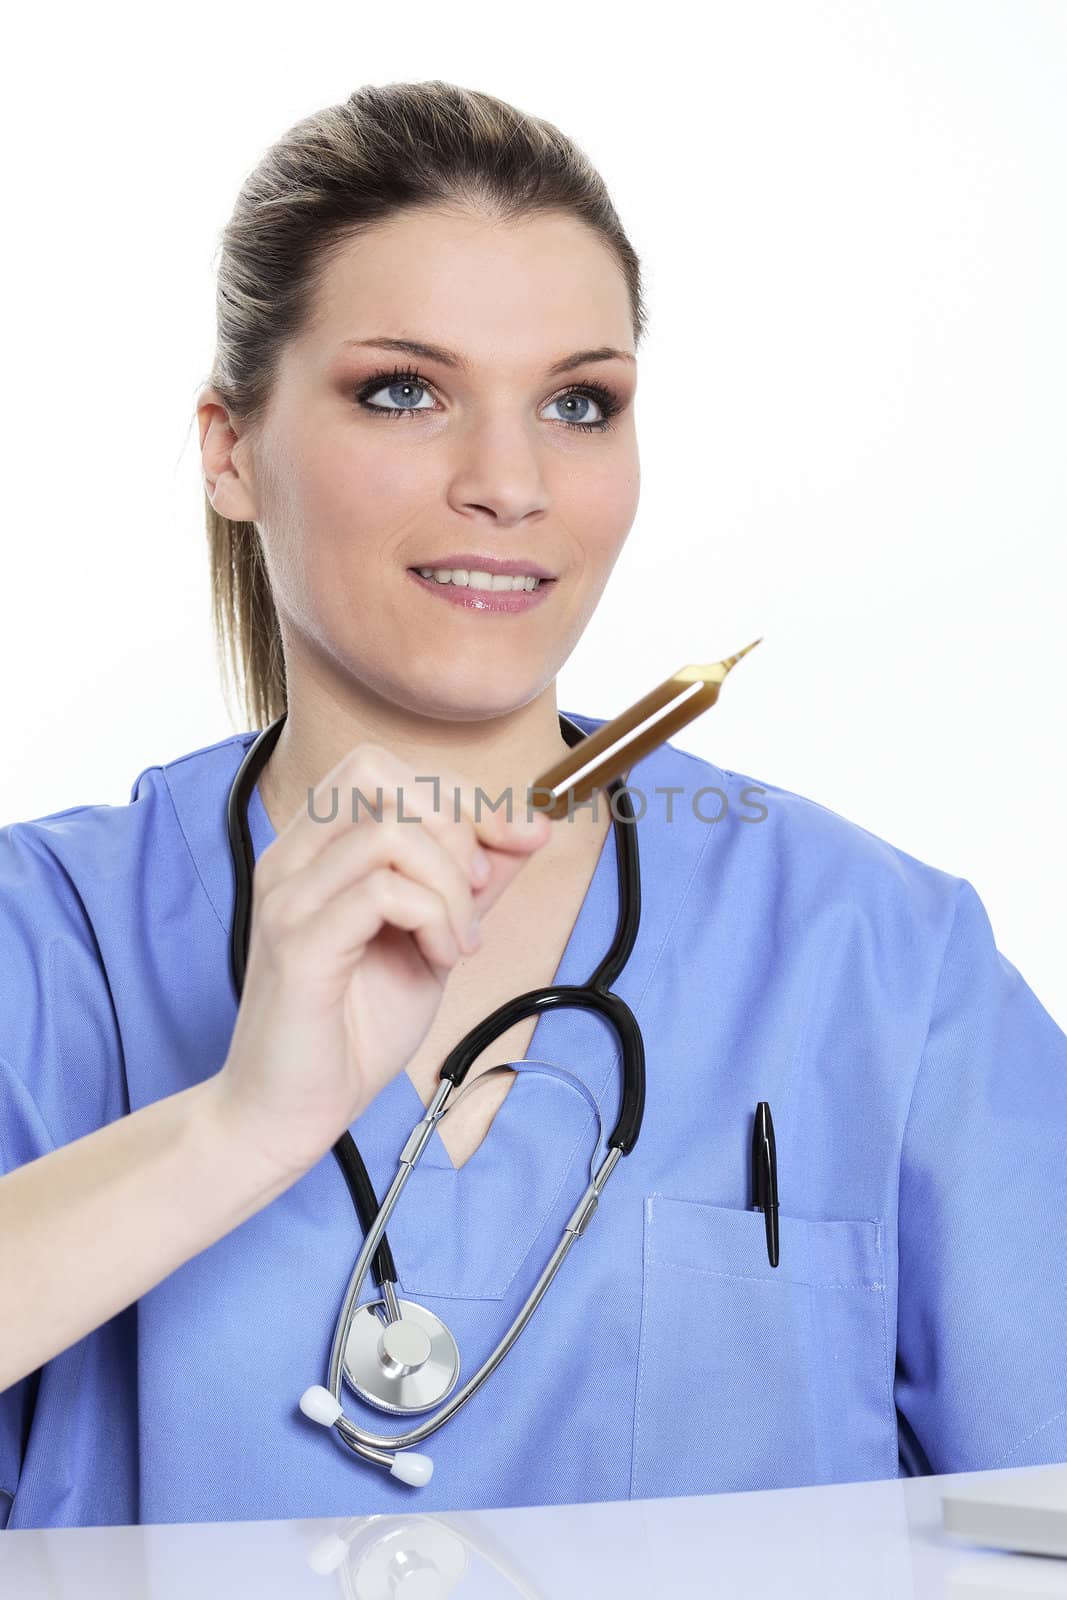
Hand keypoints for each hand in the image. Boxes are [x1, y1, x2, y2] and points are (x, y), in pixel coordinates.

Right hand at [211, 742, 550, 1177]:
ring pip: (388, 831)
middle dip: (453, 823)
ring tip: (456, 940)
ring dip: (448, 884)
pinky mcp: (297, 942)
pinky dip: (433, 918)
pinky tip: (438, 959)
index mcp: (316, 849)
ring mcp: (288, 896)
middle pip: (377, 772)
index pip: (386, 768)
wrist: (289, 1112)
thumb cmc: (352, 1029)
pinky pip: (381, 890)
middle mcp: (292, 858)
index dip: (464, 794)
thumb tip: (530, 825)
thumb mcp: (433, 939)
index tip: (519, 839)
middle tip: (474, 893)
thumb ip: (472, 882)